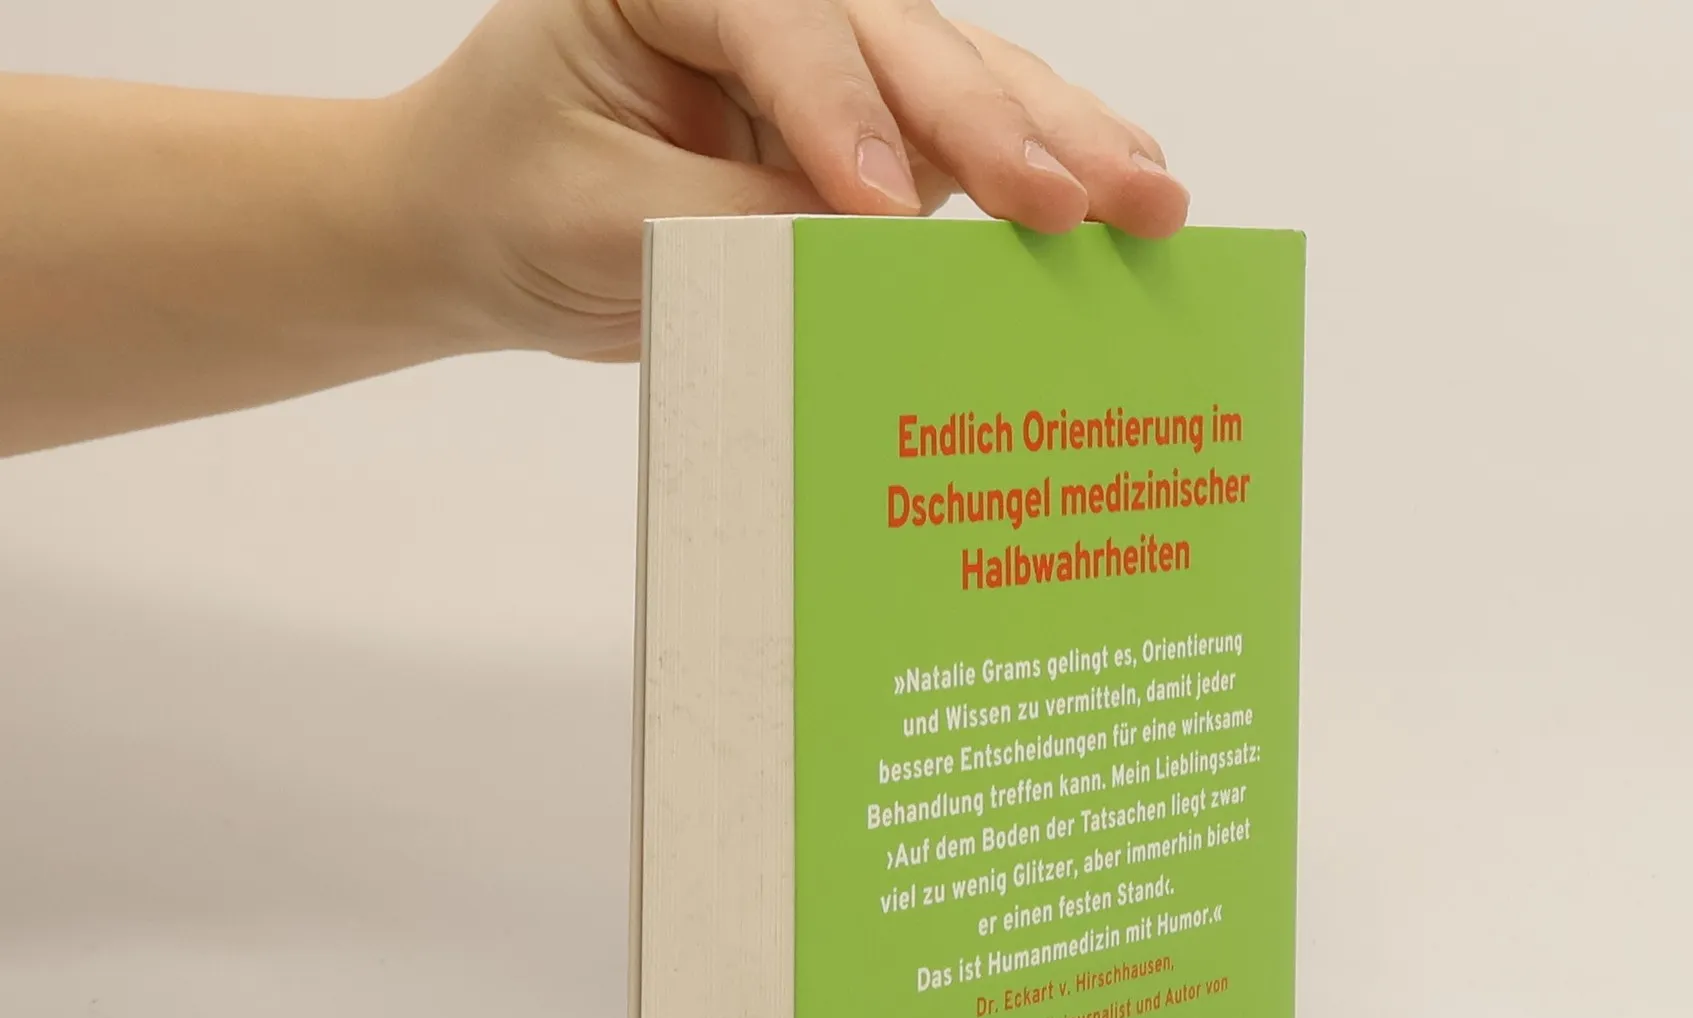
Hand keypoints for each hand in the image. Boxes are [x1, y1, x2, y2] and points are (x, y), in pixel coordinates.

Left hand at [399, 0, 1189, 361]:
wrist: (482, 227)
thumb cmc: (514, 199)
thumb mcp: (599, 220)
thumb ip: (737, 225)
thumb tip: (876, 254)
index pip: (782, 24)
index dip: (844, 117)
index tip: (888, 212)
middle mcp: (768, 1)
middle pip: (901, 41)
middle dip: (997, 124)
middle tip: (1080, 200)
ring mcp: (827, 62)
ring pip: (958, 77)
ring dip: (1056, 138)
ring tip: (1147, 194)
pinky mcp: (865, 131)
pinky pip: (960, 145)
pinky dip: (1039, 169)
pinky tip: (1118, 189)